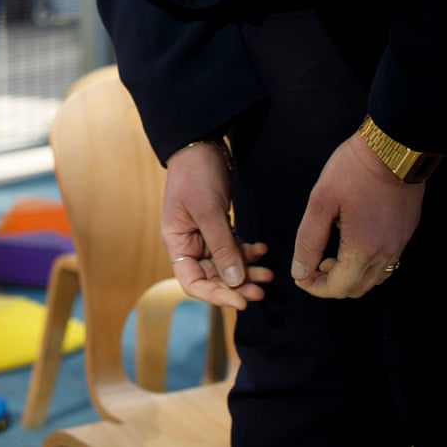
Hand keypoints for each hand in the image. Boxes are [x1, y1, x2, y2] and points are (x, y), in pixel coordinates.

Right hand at [162, 141, 272, 308]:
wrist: (200, 144)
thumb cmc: (196, 175)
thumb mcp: (209, 211)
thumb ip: (222, 247)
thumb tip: (235, 282)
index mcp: (177, 242)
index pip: (193, 282)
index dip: (216, 296)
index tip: (242, 301)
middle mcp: (188, 243)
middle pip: (212, 277)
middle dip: (237, 285)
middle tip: (262, 291)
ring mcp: (203, 235)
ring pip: (225, 264)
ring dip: (246, 270)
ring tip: (269, 274)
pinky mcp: (217, 225)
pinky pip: (232, 247)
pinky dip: (247, 251)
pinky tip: (263, 249)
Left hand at [290, 132, 424, 297]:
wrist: (394, 147)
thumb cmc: (354, 170)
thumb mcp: (321, 201)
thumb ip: (309, 240)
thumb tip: (300, 271)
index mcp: (363, 249)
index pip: (338, 287)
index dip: (315, 287)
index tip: (300, 275)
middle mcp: (386, 253)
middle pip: (357, 289)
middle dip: (331, 284)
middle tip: (313, 265)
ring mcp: (400, 243)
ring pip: (375, 278)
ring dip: (350, 275)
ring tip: (330, 255)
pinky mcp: (406, 232)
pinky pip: (387, 262)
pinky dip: (366, 263)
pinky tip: (351, 241)